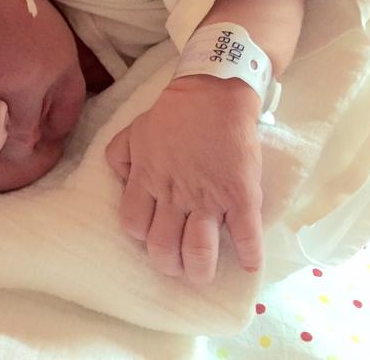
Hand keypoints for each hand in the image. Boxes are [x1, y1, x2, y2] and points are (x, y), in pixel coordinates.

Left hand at [106, 75, 262, 283]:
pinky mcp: (240, 195)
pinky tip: (250, 266)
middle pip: (163, 246)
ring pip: (198, 249)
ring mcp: (208, 197)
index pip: (134, 224)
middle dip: (167, 264)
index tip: (151, 234)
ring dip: (200, 269)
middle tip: (175, 266)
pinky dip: (249, 255)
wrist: (214, 94)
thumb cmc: (172, 114)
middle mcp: (174, 194)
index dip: (140, 235)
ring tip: (201, 274)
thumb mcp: (132, 131)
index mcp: (147, 179)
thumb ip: (119, 157)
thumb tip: (121, 180)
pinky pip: (245, 233)